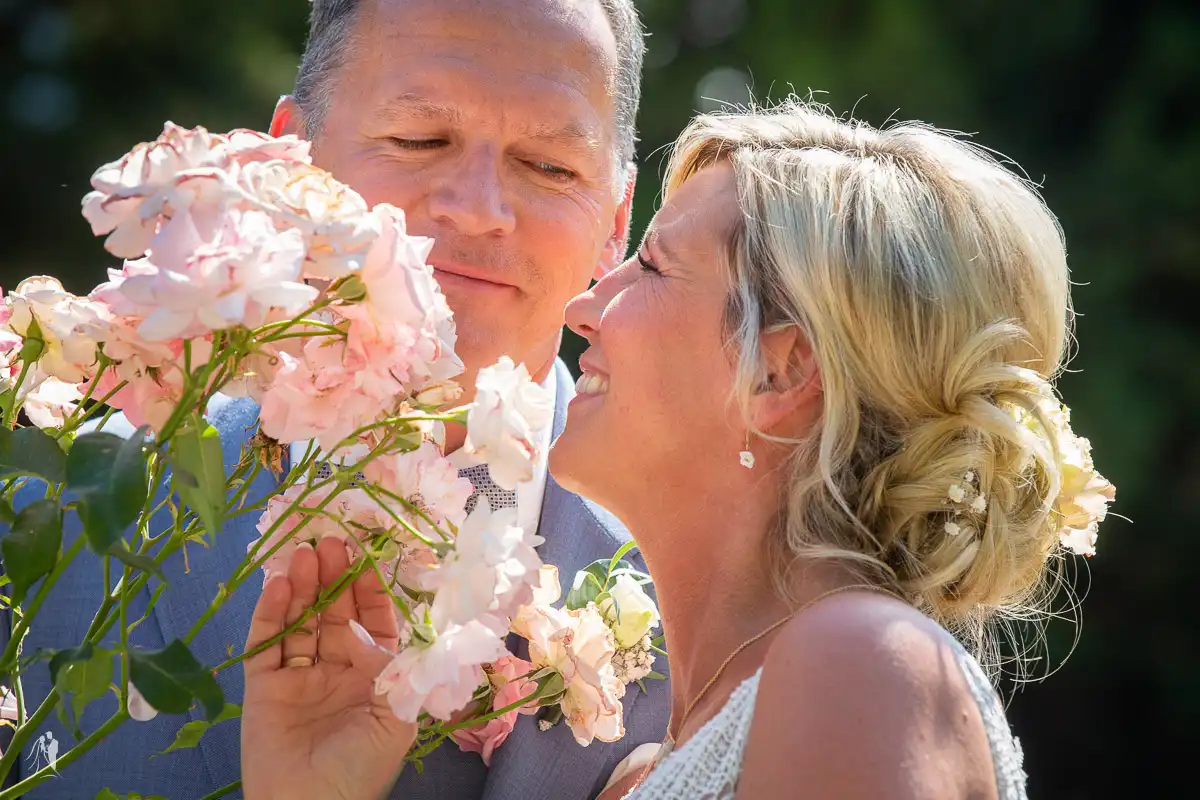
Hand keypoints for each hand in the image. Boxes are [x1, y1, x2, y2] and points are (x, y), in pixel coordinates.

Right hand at [241, 538, 414, 799]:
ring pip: (300, 622)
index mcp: (374, 676)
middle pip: (334, 613)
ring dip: (302, 587)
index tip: (366, 557)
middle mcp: (338, 671)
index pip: (373, 622)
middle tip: (329, 541)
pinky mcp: (264, 688)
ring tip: (302, 553)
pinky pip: (266, 645)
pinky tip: (276, 585)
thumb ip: (398, 670)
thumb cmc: (361, 771)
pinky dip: (269, 615)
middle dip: (333, 578)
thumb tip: (383, 630)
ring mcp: (299, 677)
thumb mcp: (397, 719)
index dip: (369, 590)